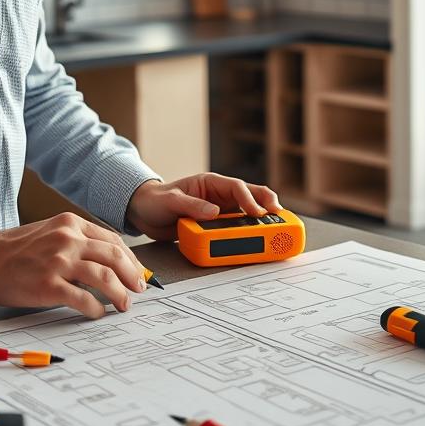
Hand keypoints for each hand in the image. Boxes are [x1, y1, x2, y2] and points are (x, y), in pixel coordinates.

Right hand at [0, 213, 146, 318]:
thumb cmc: (18, 249)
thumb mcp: (52, 232)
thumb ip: (78, 241)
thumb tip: (108, 263)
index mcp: (71, 224)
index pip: (113, 241)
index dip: (131, 260)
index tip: (138, 274)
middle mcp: (68, 239)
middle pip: (114, 257)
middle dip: (133, 276)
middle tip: (138, 290)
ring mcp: (58, 261)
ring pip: (104, 277)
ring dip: (120, 294)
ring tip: (124, 304)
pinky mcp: (48, 285)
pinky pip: (83, 298)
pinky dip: (96, 308)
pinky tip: (97, 312)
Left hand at [126, 173, 282, 241]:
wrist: (143, 213)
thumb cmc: (155, 200)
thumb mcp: (170, 201)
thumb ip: (190, 205)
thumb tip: (214, 212)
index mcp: (210, 183)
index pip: (236, 187)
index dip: (249, 198)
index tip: (257, 212)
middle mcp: (218, 196)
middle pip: (250, 196)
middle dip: (267, 205)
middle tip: (281, 217)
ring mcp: (219, 211)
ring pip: (247, 213)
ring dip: (261, 221)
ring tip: (276, 230)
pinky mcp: (215, 226)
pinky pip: (236, 229)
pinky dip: (248, 234)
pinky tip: (258, 242)